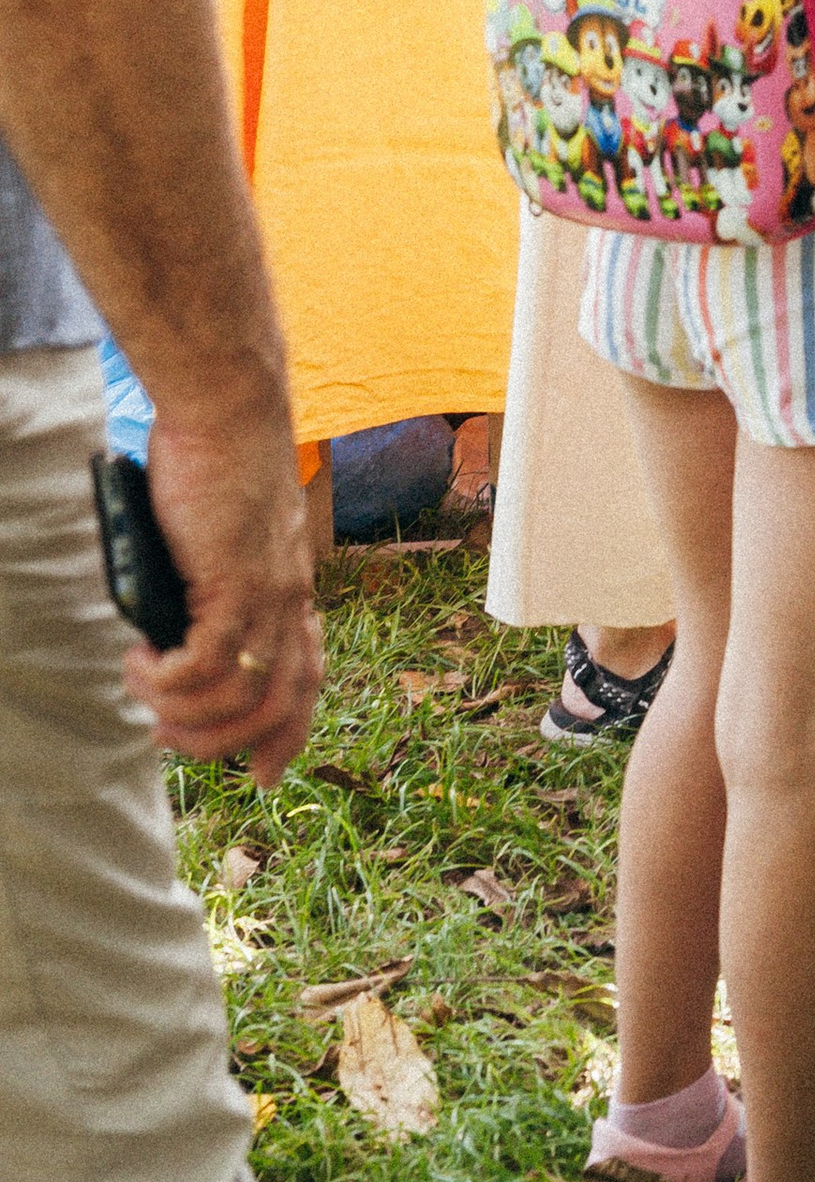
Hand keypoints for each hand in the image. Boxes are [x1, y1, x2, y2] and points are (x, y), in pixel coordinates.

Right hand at [126, 410, 322, 783]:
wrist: (228, 408)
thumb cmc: (217, 462)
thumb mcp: (220, 538)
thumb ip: (210, 584)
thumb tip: (172, 626)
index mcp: (293, 588)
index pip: (308, 679)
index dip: (290, 733)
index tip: (266, 774)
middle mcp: (290, 598)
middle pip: (276, 705)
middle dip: (220, 741)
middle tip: (166, 735)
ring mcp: (268, 592)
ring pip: (240, 696)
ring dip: (184, 714)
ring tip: (143, 689)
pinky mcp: (235, 581)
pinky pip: (205, 664)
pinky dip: (166, 679)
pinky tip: (139, 660)